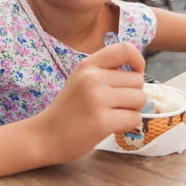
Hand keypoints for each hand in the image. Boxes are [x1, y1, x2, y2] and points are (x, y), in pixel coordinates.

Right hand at [34, 42, 145, 163]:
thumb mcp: (81, 79)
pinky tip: (112, 126)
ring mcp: (97, 99)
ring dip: (132, 110)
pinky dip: (128, 125)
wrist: (45, 135)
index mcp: (88, 65)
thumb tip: (138, 72)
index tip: (135, 74)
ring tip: (113, 115)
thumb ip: (105, 71)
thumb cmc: (68, 109)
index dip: (138, 61)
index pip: (125, 49)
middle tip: (116, 104)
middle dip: (133, 94)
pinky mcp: (102, 122)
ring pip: (139, 99)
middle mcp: (93, 78)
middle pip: (138, 80)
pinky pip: (134, 119)